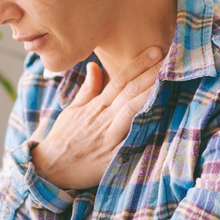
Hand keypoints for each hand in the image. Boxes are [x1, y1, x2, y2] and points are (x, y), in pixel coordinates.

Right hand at [31, 45, 164, 189]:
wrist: (50, 168)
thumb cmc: (63, 138)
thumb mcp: (73, 110)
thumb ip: (88, 89)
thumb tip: (95, 65)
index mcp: (95, 106)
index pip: (119, 80)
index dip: (137, 65)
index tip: (154, 51)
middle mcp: (102, 119)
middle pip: (128, 92)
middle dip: (149, 74)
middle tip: (169, 59)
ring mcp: (107, 138)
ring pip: (129, 112)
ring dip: (148, 95)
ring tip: (167, 80)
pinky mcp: (110, 158)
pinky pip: (128, 142)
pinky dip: (141, 130)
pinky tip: (158, 119)